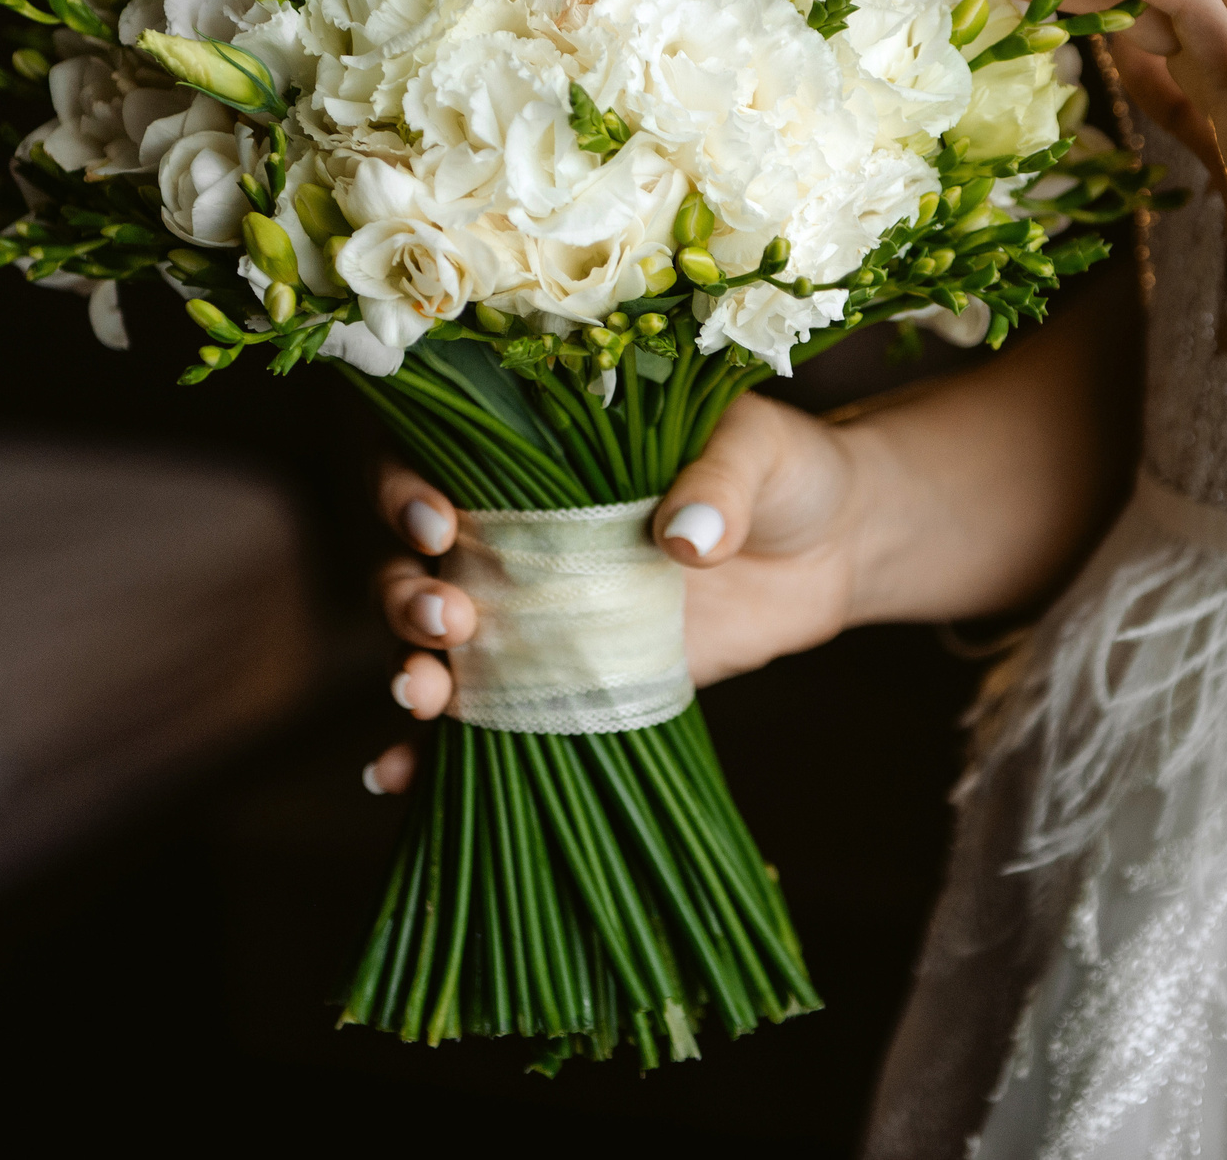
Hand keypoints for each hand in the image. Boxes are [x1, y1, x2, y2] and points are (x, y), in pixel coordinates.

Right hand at [361, 393, 876, 793]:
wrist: (828, 549)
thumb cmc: (783, 469)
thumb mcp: (758, 449)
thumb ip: (720, 480)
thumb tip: (687, 537)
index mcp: (536, 451)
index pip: (431, 456)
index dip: (407, 489)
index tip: (442, 523)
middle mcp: (514, 529)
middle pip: (411, 560)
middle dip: (405, 595)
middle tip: (451, 622)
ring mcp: (533, 610)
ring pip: (434, 642)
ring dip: (410, 670)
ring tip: (420, 696)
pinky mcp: (565, 677)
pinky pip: (485, 714)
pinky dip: (431, 749)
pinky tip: (398, 776)